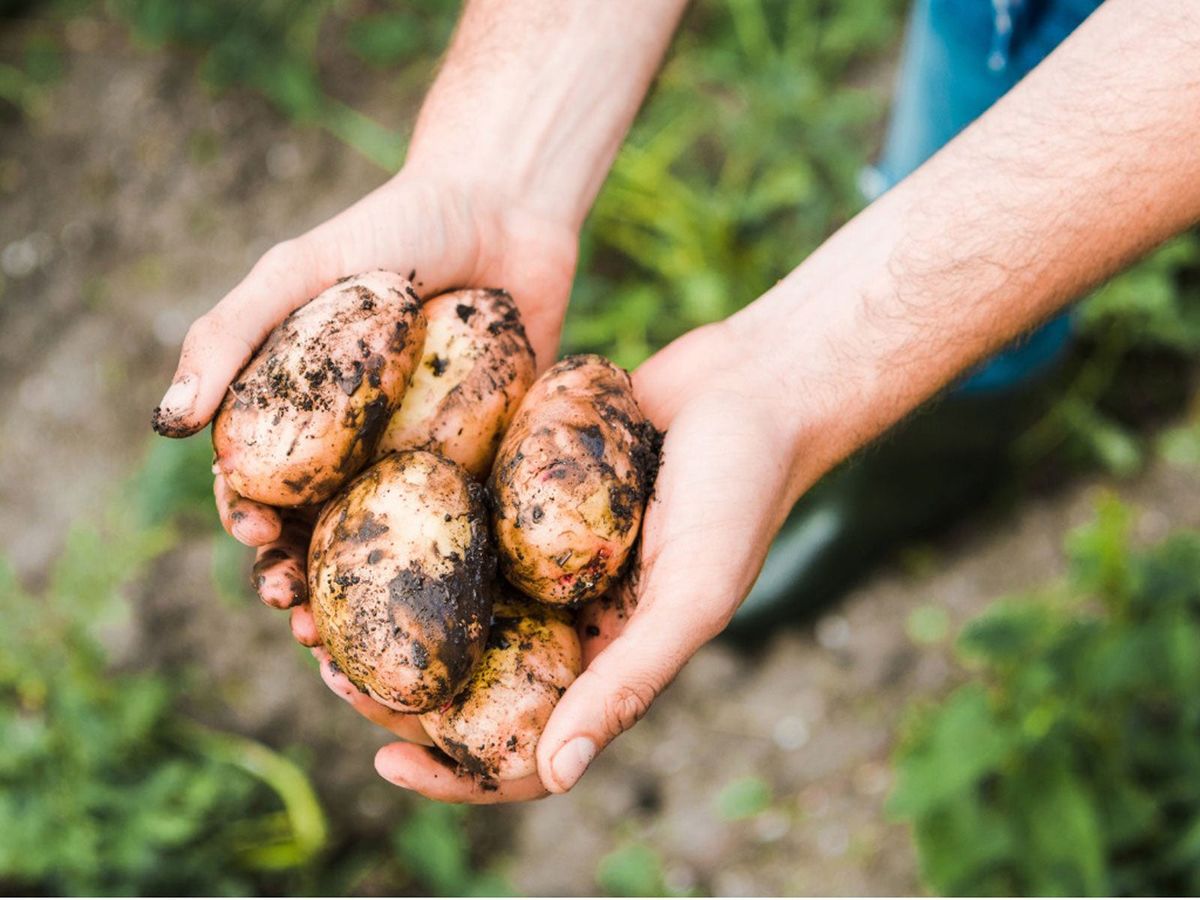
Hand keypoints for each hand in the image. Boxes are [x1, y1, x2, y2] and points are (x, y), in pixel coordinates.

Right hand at [153, 167, 577, 610]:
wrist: (506, 210)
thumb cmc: (397, 228)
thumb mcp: (302, 269)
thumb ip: (233, 335)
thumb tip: (166, 423)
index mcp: (306, 413)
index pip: (265, 485)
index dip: (251, 524)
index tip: (256, 544)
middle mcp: (362, 448)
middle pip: (323, 534)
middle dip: (301, 584)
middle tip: (301, 614)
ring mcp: (427, 463)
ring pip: (390, 553)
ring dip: (364, 603)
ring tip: (353, 640)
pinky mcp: (489, 466)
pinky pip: (468, 532)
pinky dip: (451, 581)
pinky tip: (449, 616)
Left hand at [373, 320, 808, 800]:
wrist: (754, 386)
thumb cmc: (741, 493)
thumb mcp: (693, 595)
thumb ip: (629, 683)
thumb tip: (554, 777)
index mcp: (604, 658)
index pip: (523, 742)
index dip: (454, 768)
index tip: (385, 759)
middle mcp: (567, 613)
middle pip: (469, 671)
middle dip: (398, 684)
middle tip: (328, 668)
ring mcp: (543, 550)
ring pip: (452, 597)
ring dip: (388, 608)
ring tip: (316, 601)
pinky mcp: (525, 488)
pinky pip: (461, 519)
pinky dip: (412, 529)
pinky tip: (359, 517)